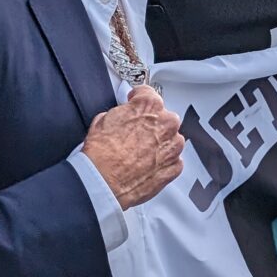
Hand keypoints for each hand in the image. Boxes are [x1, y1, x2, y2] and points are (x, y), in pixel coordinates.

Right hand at [83, 85, 184, 208]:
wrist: (104, 182)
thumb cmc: (102, 154)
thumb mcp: (103, 121)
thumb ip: (121, 114)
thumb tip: (121, 117)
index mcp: (149, 106)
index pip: (149, 94)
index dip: (139, 98)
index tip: (136, 102)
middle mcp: (166, 123)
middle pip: (164, 117)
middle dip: (151, 124)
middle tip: (135, 134)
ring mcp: (173, 146)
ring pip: (171, 139)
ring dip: (159, 144)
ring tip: (139, 153)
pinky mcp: (174, 167)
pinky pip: (173, 160)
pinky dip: (162, 162)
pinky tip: (146, 165)